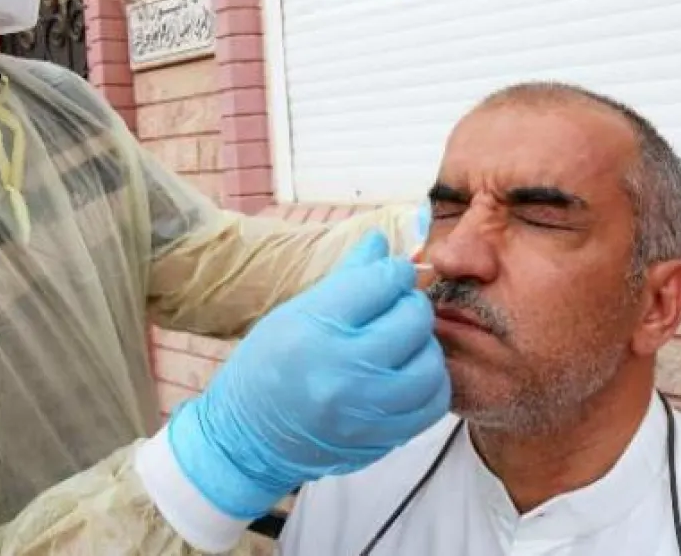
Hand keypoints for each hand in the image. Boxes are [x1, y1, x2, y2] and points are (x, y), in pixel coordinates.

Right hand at [166, 230, 450, 519]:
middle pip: (413, 318)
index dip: (392, 271)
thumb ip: (346, 276)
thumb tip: (382, 240)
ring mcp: (366, 410)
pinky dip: (430, 382)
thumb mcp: (295, 312)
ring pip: (430, 361)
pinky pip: (432, 403)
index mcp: (315, 329)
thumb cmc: (267, 366)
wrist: (248, 439)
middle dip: (410, 304)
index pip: (381, 281)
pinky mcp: (382, 439)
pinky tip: (411, 373)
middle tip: (397, 307)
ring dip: (424, 344)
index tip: (388, 275)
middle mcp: (343, 370)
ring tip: (405, 342)